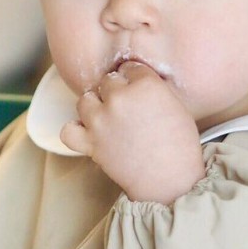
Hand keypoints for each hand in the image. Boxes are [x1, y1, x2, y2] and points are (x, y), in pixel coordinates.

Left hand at [60, 61, 205, 203]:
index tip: (137, 90)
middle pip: (107, 82)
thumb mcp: (175, 106)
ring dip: (94, 106)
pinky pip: (68, 130)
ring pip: (85, 100)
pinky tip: (87, 132)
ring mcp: (101, 120)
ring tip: (106, 117)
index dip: (134, 79)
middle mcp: (119, 98)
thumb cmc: (180, 146)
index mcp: (145, 85)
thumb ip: (152, 90)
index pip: (130, 68)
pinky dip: (74, 130)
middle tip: (126, 107)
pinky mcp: (90, 143)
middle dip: (116, 92)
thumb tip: (136, 87)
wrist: (170, 180)